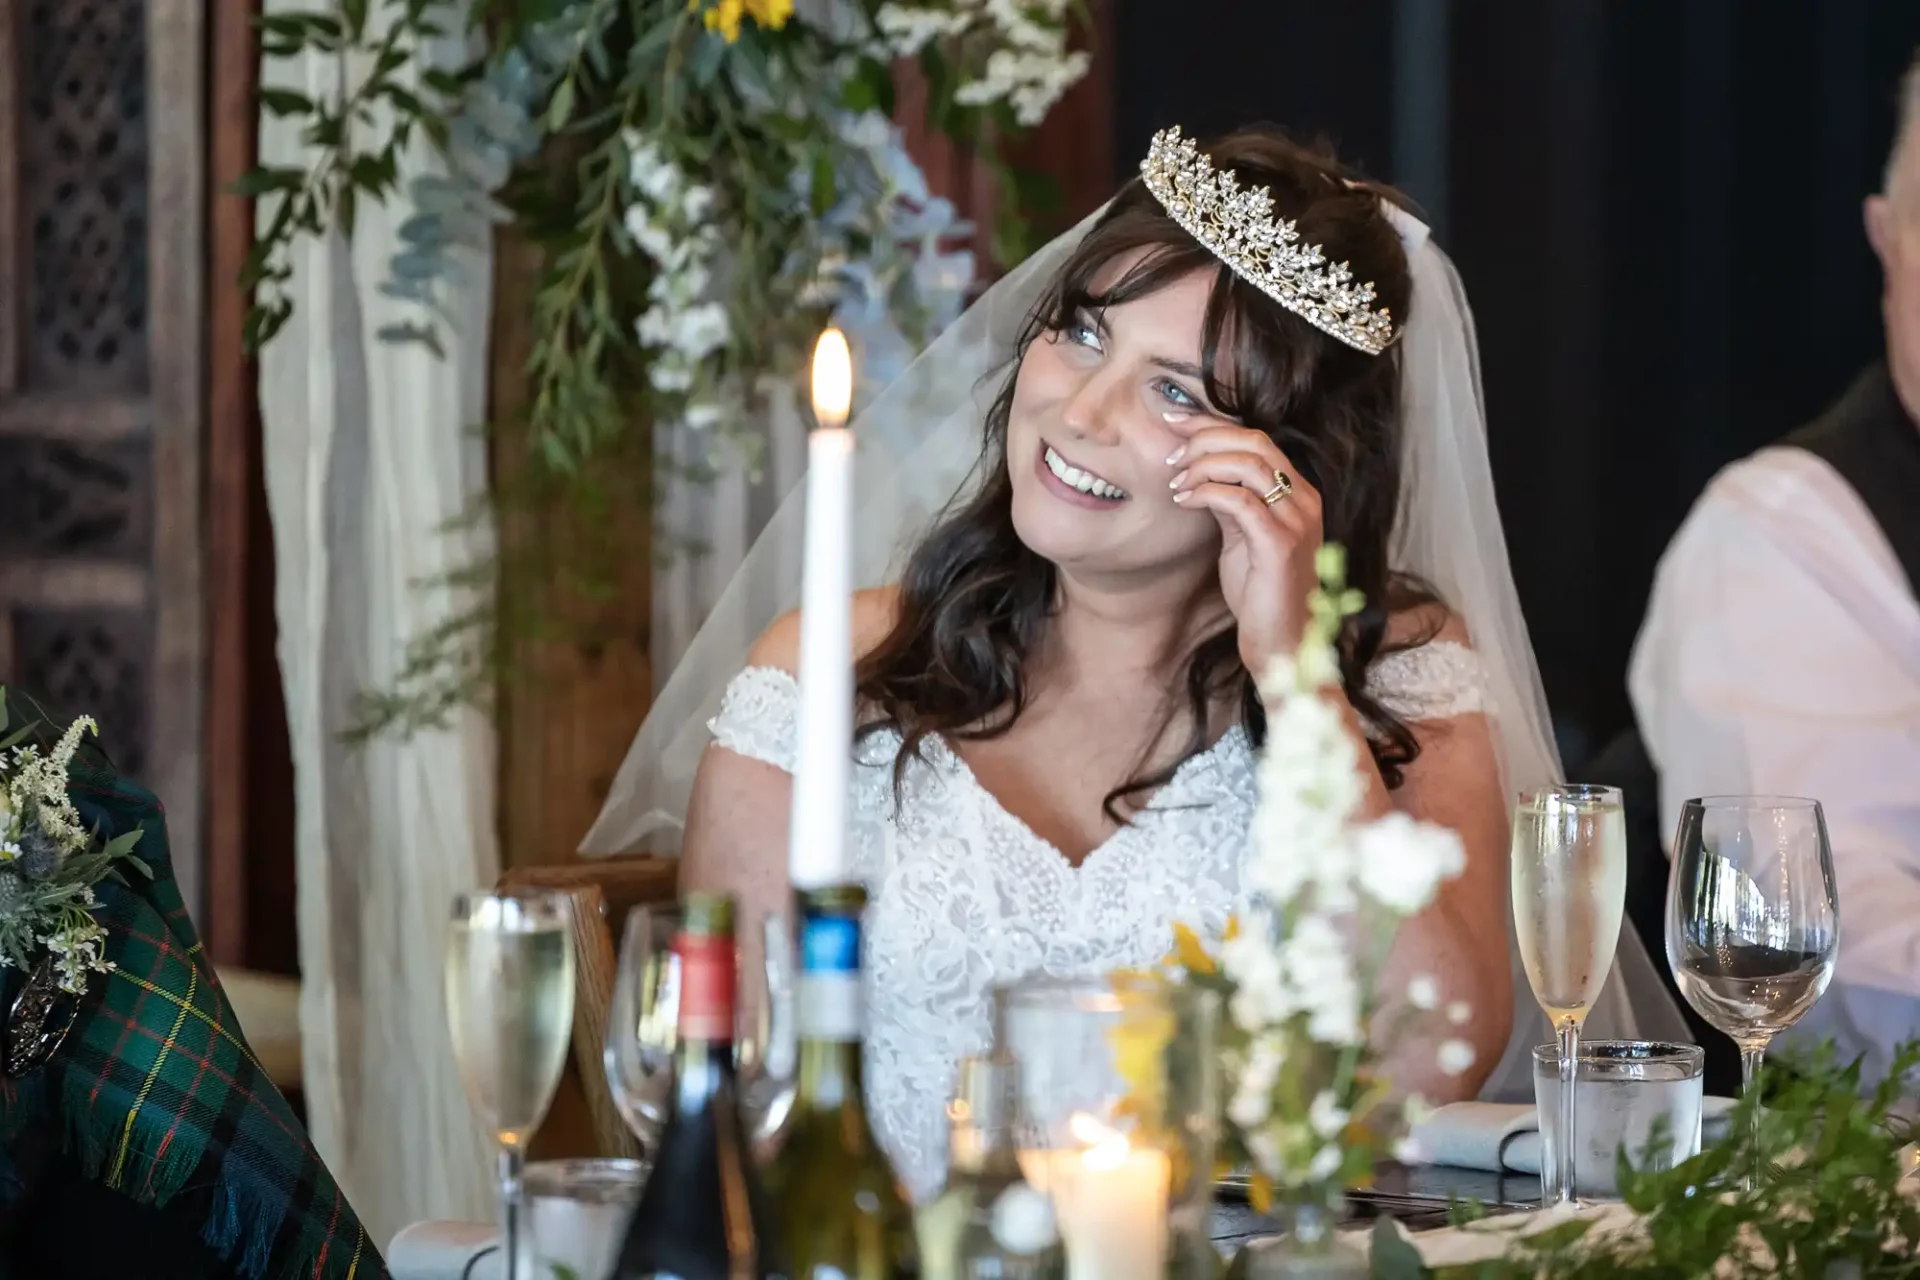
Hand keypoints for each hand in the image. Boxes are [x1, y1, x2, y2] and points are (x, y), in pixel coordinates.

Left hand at [1169, 425, 1323, 677]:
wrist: (1284, 645)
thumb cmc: (1261, 595)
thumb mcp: (1242, 538)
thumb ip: (1231, 504)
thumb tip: (1201, 474)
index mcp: (1298, 494)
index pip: (1257, 439)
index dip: (1213, 425)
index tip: (1174, 423)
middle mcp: (1304, 500)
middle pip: (1254, 441)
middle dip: (1205, 438)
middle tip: (1171, 455)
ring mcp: (1297, 520)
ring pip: (1247, 464)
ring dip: (1202, 466)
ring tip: (1176, 483)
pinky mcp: (1280, 544)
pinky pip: (1239, 500)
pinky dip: (1205, 493)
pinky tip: (1184, 501)